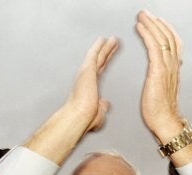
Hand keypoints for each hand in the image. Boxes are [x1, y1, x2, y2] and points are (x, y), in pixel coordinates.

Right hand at [24, 37, 117, 163]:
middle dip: (106, 51)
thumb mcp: (99, 113)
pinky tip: (103, 39)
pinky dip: (98, 46)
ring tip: (113, 38)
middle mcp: (86, 78)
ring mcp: (85, 73)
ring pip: (97, 56)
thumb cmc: (86, 120)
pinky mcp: (86, 70)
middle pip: (99, 61)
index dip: (105, 62)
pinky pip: (93, 55)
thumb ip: (103, 107)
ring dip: (105, 47)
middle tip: (113, 43)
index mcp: (89, 87)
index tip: (109, 56)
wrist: (78, 117)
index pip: (99, 71)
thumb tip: (106, 104)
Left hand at [135, 11, 191, 165]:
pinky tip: (139, 28)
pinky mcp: (158, 71)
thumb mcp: (164, 89)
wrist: (164, 122)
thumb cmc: (161, 111)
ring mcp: (167, 67)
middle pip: (168, 36)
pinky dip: (147, 34)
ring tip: (142, 16)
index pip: (173, 42)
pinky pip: (153, 47)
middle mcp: (173, 65)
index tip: (157, 21)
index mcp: (174, 69)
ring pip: (161, 38)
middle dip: (156, 22)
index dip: (166, 29)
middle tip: (146, 14)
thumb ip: (163, 78)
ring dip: (151, 24)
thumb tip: (159, 74)